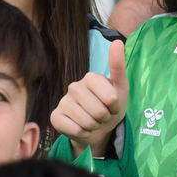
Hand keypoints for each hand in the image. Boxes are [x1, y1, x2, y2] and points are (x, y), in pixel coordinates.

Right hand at [49, 39, 127, 156]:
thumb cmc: (110, 107)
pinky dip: (83, 134)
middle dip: (104, 118)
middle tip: (102, 116)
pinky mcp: (55, 116)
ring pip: (87, 122)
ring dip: (94, 127)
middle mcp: (74, 86)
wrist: (99, 129)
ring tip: (93, 122)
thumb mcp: (121, 89)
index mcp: (90, 77)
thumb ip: (118, 67)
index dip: (115, 107)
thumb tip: (117, 42)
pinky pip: (75, 130)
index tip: (113, 106)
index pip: (111, 98)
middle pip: (99, 111)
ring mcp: (63, 101)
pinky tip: (82, 129)